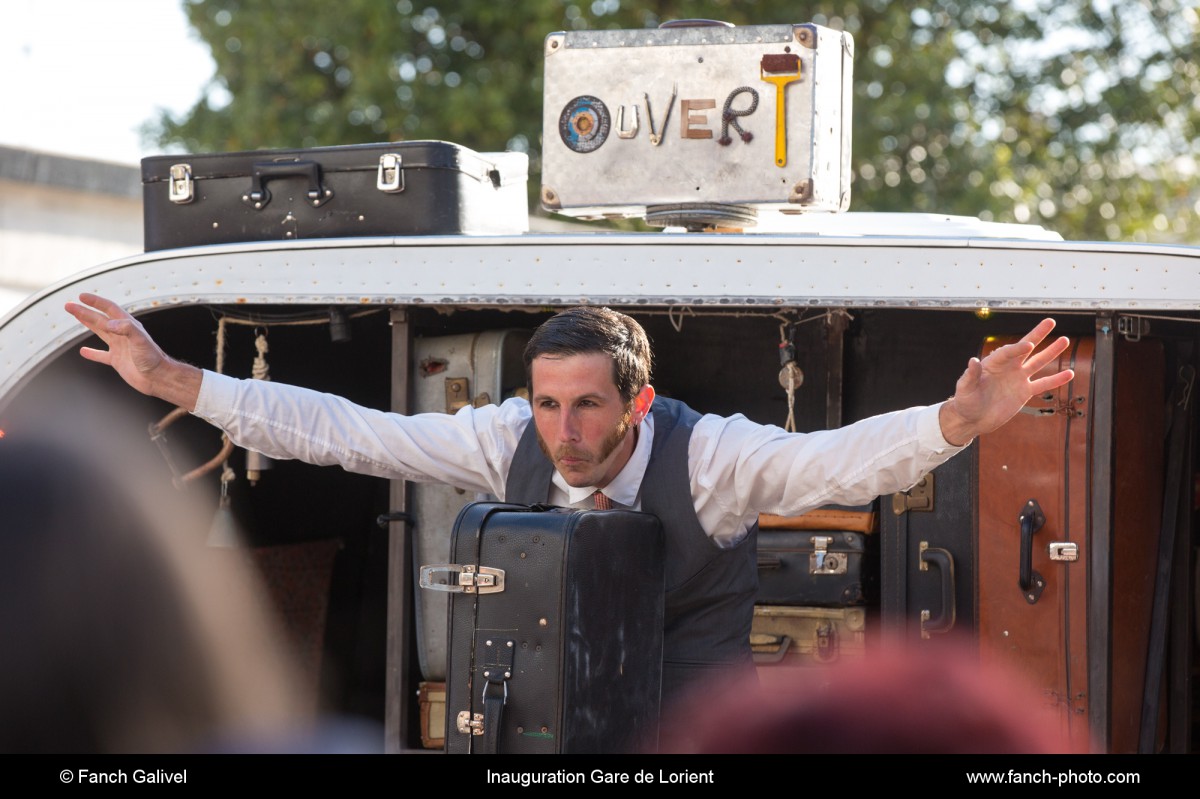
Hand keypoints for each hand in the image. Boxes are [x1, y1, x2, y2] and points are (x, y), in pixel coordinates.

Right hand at [65, 293, 202, 409]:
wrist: (158, 378)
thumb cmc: (153, 358)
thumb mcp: (140, 339)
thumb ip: (126, 328)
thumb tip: (108, 323)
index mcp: (129, 326)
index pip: (109, 309)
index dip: (96, 302)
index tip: (81, 296)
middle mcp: (123, 335)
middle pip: (100, 319)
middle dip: (84, 312)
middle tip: (68, 305)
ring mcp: (119, 347)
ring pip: (99, 332)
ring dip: (86, 324)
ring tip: (75, 315)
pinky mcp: (117, 361)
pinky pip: (101, 355)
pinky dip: (92, 354)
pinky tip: (83, 352)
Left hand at [938, 319, 1073, 445]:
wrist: (973, 419)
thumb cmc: (965, 402)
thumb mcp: (964, 388)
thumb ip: (970, 375)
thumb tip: (973, 360)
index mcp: (993, 363)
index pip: (1008, 352)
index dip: (1018, 348)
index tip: (1028, 345)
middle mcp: (1008, 367)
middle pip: (1025, 348)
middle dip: (1037, 335)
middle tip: (1050, 322)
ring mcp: (1018, 378)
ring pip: (1038, 362)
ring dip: (1051, 352)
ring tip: (1064, 340)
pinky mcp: (1024, 392)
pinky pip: (1043, 384)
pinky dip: (1056, 380)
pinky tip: (1069, 374)